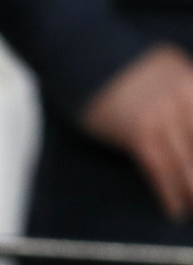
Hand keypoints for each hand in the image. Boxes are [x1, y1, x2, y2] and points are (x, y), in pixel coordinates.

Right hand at [82, 45, 192, 220]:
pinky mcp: (137, 132)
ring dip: (192, 188)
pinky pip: (160, 168)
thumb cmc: (116, 63)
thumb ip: (184, 88)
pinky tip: (175, 208)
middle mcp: (183, 98)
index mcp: (192, 81)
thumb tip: (188, 110)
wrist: (83, 56)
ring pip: (187, 160)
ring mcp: (161, 116)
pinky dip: (169, 191)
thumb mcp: (164, 67)